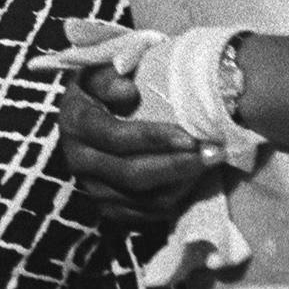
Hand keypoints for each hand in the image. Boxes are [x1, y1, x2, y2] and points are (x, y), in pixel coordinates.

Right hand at [59, 61, 209, 223]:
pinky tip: (191, 182)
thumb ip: (110, 76)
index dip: (153, 139)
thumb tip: (127, 90)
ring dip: (181, 185)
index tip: (189, 137)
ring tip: (208, 166)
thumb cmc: (100, 90)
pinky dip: (173, 201)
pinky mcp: (108, 207)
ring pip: (144, 199)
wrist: (84, 119)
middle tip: (213, 154)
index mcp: (75, 122)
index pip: (114, 137)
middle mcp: (78, 160)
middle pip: (132, 174)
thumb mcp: (99, 73)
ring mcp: (92, 188)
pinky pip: (146, 215)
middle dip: (177, 166)